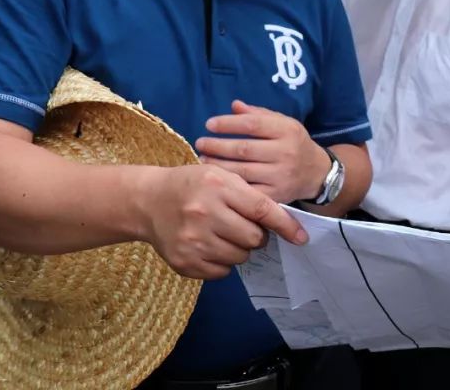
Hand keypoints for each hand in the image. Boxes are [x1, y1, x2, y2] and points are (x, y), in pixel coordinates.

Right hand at [136, 164, 306, 279]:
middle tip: (244, 226)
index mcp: (218, 186)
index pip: (262, 210)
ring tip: (224, 233)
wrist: (148, 201)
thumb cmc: (193, 185)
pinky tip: (210, 245)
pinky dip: (222, 262)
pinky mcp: (183, 262)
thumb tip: (284, 224)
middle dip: (257, 236)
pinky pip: (221, 272)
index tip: (301, 238)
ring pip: (239, 257)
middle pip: (254, 238)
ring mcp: (192, 240)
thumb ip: (251, 197)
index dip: (286, 225)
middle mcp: (204, 214)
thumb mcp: (222, 177)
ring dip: (240, 249)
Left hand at [196, 101, 329, 203]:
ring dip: (218, 165)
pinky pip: (248, 191)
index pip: (253, 125)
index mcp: (287, 131)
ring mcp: (280, 176)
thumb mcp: (284, 123)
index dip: (228, 124)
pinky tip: (218, 179)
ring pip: (242, 171)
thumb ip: (259, 114)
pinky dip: (230, 185)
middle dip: (218, 146)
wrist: (316, 173)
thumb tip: (234, 105)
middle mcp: (285, 153)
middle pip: (244, 149)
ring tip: (203, 159)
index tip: (209, 124)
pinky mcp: (276, 195)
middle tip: (200, 143)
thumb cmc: (294, 144)